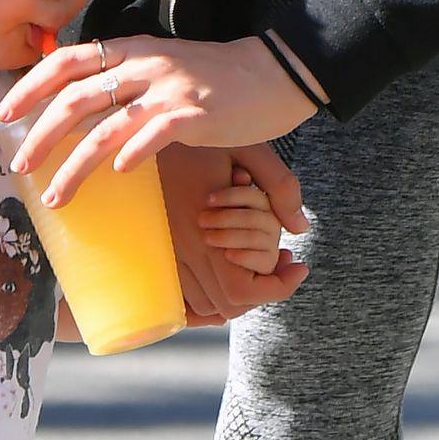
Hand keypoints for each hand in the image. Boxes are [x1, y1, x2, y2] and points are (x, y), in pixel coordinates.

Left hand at [0, 34, 318, 206]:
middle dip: (41, 134)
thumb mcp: (159, 67)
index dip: (31, 85)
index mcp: (130, 51)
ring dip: (74, 165)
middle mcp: (144, 65)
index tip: (4, 113)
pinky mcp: (196, 113)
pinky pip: (154, 134)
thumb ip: (123, 81)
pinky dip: (132, 153)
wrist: (271, 74)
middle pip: (76, 98)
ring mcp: (169, 89)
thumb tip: (76, 110)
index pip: (67, 60)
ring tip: (56, 195)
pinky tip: (118, 175)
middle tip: (20, 165)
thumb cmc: (211, 78)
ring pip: (106, 126)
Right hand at [159, 144, 308, 322]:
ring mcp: (167, 254)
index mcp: (209, 233)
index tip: (296, 266)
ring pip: (203, 305)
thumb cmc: (194, 137)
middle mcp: (185, 252)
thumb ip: (279, 185)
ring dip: (233, 295)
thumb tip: (301, 226)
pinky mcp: (154, 251)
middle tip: (281, 263)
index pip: (243, 291)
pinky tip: (221, 271)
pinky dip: (203, 296)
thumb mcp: (246, 148)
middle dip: (260, 291)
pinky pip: (178, 295)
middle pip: (227, 305)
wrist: (138, 133)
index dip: (277, 288)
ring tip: (254, 265)